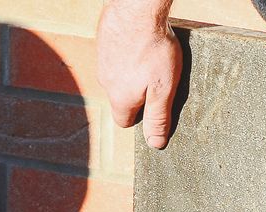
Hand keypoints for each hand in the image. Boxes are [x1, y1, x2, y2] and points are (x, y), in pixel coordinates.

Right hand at [98, 0, 182, 148]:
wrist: (136, 8)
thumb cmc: (153, 49)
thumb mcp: (163, 89)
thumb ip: (159, 117)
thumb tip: (155, 144)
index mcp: (120, 99)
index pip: (124, 122)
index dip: (140, 117)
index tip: (154, 106)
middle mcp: (106, 82)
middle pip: (121, 98)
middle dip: (137, 94)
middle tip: (157, 78)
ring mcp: (102, 60)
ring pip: (117, 75)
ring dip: (131, 72)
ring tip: (150, 57)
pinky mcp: (103, 41)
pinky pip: (115, 55)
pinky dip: (126, 52)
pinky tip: (140, 42)